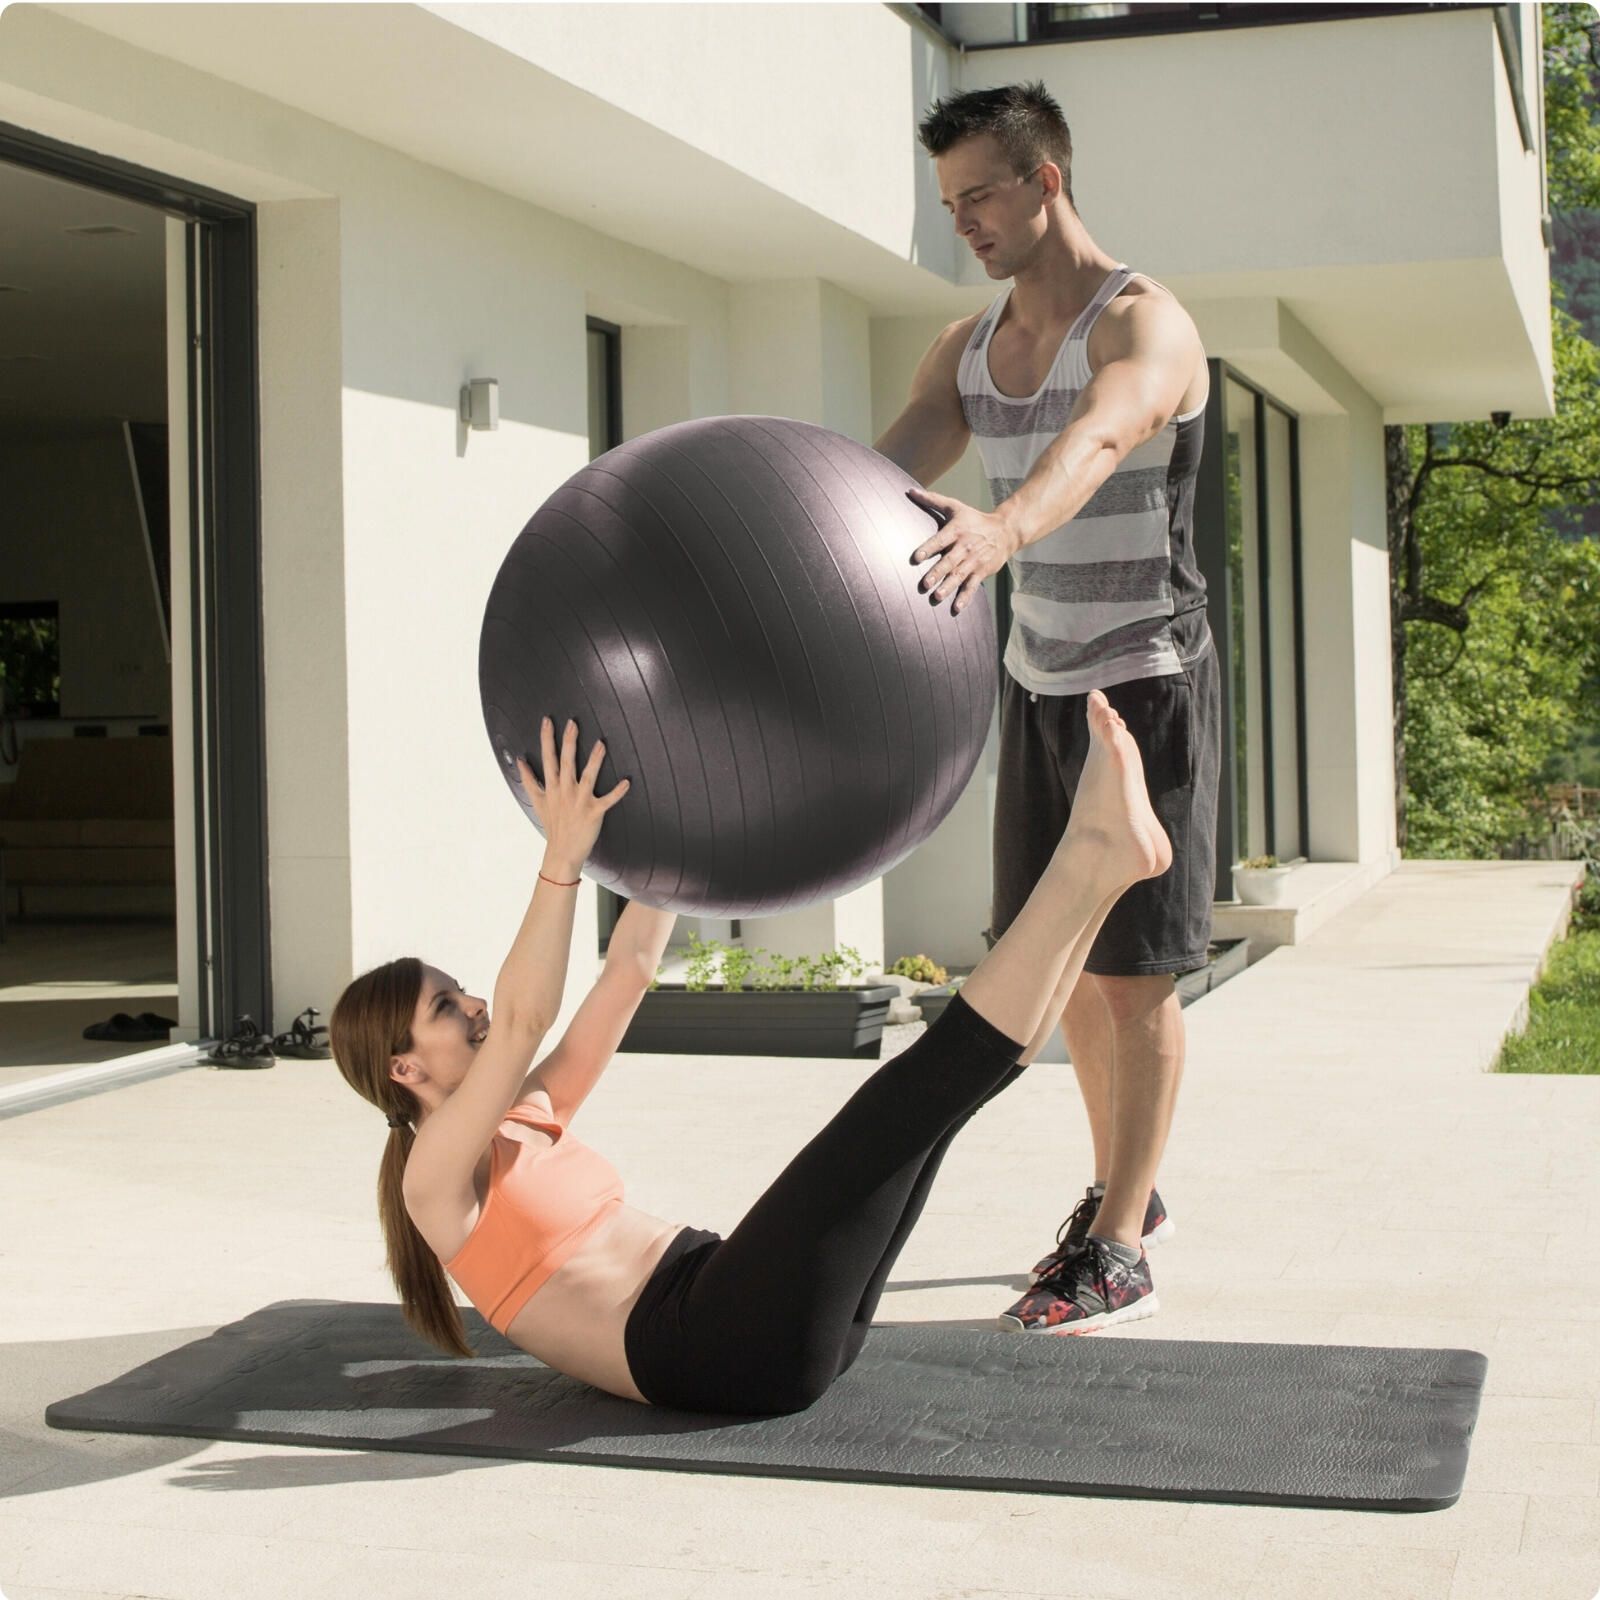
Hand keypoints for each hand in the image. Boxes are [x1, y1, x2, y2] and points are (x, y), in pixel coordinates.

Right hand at [518, 718, 629, 873]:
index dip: (547, 739)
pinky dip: (617, 792)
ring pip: (587, 778)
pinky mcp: (593, 813)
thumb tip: (520, 762)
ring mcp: (579, 802)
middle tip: (573, 723)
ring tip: (601, 744)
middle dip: (569, 742)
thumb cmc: (552, 824)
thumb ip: (529, 780)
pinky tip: (627, 782)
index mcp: (552, 787)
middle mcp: (564, 792)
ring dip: (594, 761)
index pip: (548, 759)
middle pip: (566, 763)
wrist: (562, 852)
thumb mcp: (537, 801)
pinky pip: (607, 801)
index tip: (547, 721)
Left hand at [906, 488, 1017, 615]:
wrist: (1005, 530)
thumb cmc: (974, 519)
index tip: (915, 558)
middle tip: (924, 583)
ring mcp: (974, 561)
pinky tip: (956, 608)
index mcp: (957, 530)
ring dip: (948, 587)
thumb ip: (932, 500)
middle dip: (937, 572)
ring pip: (959, 576)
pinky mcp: (982, 572)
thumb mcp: (955, 507)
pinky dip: (965, 597)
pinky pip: (972, 586)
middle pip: (949, 561)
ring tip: (937, 596)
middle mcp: (965, 546)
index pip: (940, 540)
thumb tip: (910, 491)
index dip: (928, 548)